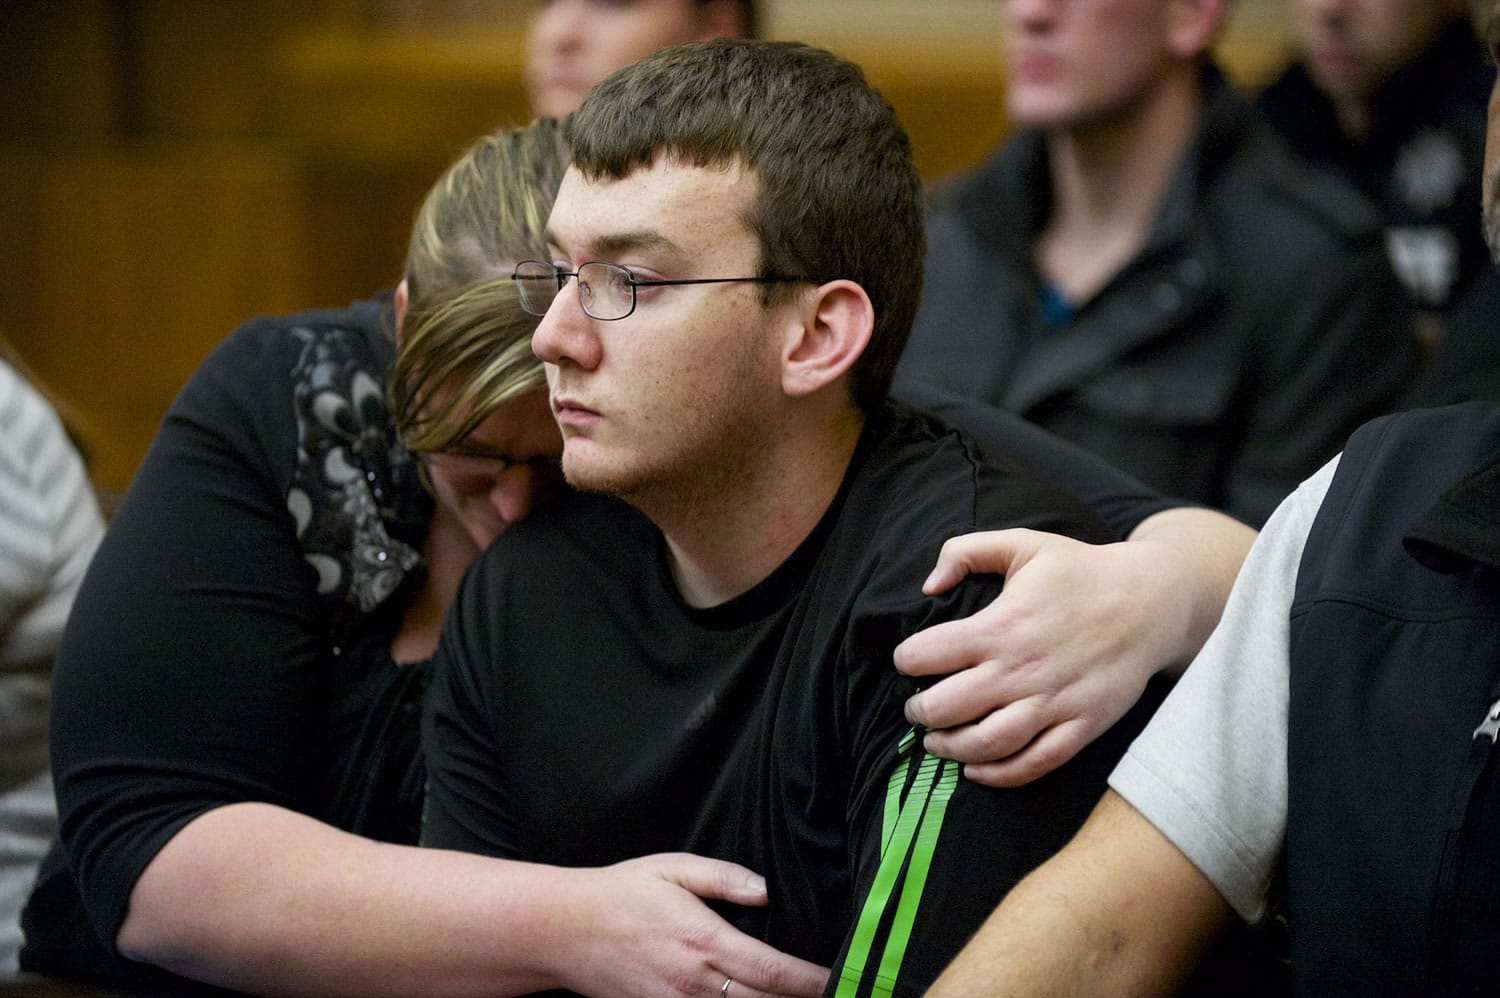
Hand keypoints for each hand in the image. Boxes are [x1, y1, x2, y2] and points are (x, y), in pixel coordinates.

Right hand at [560, 853, 829, 997]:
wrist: (564, 931)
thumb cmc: (623, 894)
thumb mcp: (674, 869)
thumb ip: (725, 878)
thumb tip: (767, 892)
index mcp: (703, 941)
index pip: (771, 972)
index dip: (810, 983)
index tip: (839, 981)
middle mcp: (693, 983)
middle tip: (838, 994)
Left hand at [893, 529, 1188, 787]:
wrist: (1151, 599)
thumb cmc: (1080, 570)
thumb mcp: (1022, 543)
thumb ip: (965, 551)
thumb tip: (928, 586)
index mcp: (1001, 626)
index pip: (929, 654)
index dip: (907, 660)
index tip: (907, 662)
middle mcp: (1022, 670)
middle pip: (948, 707)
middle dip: (920, 712)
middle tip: (915, 709)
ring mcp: (1054, 703)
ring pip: (987, 743)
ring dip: (950, 748)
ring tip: (936, 741)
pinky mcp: (1082, 726)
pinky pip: (1034, 764)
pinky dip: (998, 775)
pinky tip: (976, 769)